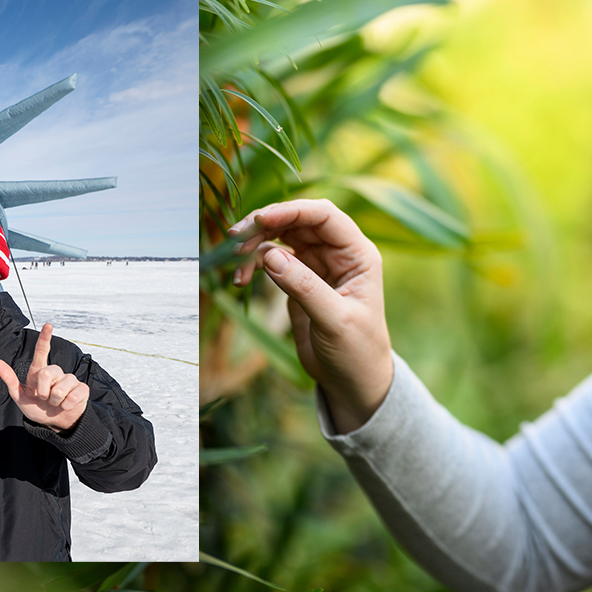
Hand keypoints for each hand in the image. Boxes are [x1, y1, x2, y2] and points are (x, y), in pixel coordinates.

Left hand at [0, 323, 87, 432]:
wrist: (55, 423)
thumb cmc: (37, 408)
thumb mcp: (20, 396)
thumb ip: (9, 379)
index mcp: (40, 372)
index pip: (42, 352)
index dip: (44, 338)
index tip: (48, 325)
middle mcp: (56, 372)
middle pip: (48, 372)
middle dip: (43, 390)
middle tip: (43, 399)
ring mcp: (70, 380)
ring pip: (61, 388)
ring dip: (55, 401)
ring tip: (55, 404)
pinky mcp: (81, 389)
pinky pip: (74, 395)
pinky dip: (67, 404)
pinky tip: (66, 406)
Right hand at [229, 199, 392, 432]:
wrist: (352, 380)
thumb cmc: (356, 351)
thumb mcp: (335, 321)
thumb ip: (304, 287)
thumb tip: (269, 255)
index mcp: (357, 254)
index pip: (324, 216)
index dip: (292, 211)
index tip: (260, 220)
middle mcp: (337, 252)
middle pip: (297, 221)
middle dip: (265, 224)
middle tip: (235, 237)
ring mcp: (316, 264)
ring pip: (280, 237)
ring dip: (254, 243)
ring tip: (234, 260)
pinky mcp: (298, 279)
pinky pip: (270, 259)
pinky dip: (252, 264)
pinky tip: (240, 280)